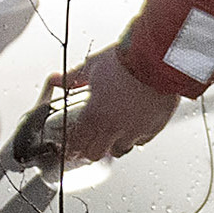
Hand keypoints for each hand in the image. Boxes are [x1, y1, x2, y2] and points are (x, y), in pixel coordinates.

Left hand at [38, 46, 179, 165]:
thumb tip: (57, 79)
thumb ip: (73, 78)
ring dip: (114, 144)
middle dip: (90, 150)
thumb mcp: (92, 66)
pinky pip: (142, 140)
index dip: (72, 146)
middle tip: (90, 143)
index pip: (77, 143)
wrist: (156, 58)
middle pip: (96, 153)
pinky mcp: (155, 127)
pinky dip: (136, 136)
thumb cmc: (125, 60)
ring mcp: (135, 130)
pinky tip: (134, 125)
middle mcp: (114, 128)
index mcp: (94, 115)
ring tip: (113, 133)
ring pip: (120, 150)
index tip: (72, 146)